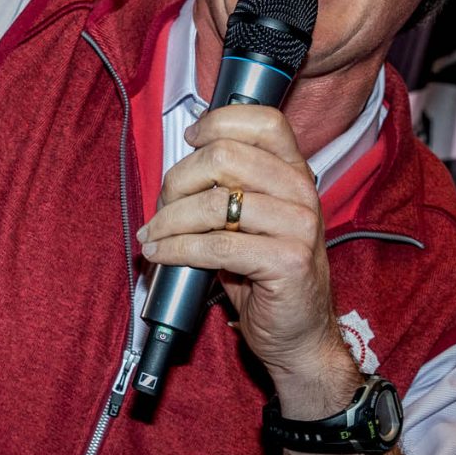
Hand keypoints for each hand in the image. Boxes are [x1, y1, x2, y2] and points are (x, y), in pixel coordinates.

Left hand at [137, 105, 356, 415]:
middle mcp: (302, 192)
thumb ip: (229, 189)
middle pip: (225, 157)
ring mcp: (300, 226)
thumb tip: (177, 171)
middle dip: (179, 181)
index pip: (262, 121)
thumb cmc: (265, 276)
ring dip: (170, 220)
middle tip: (162, 207)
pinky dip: (178, 249)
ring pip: (215, 203)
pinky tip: (162, 255)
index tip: (190, 140)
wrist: (299, 334)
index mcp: (295, 172)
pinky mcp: (288, 261)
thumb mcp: (252, 222)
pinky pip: (217, 246)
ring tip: (153, 236)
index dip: (218, 123)